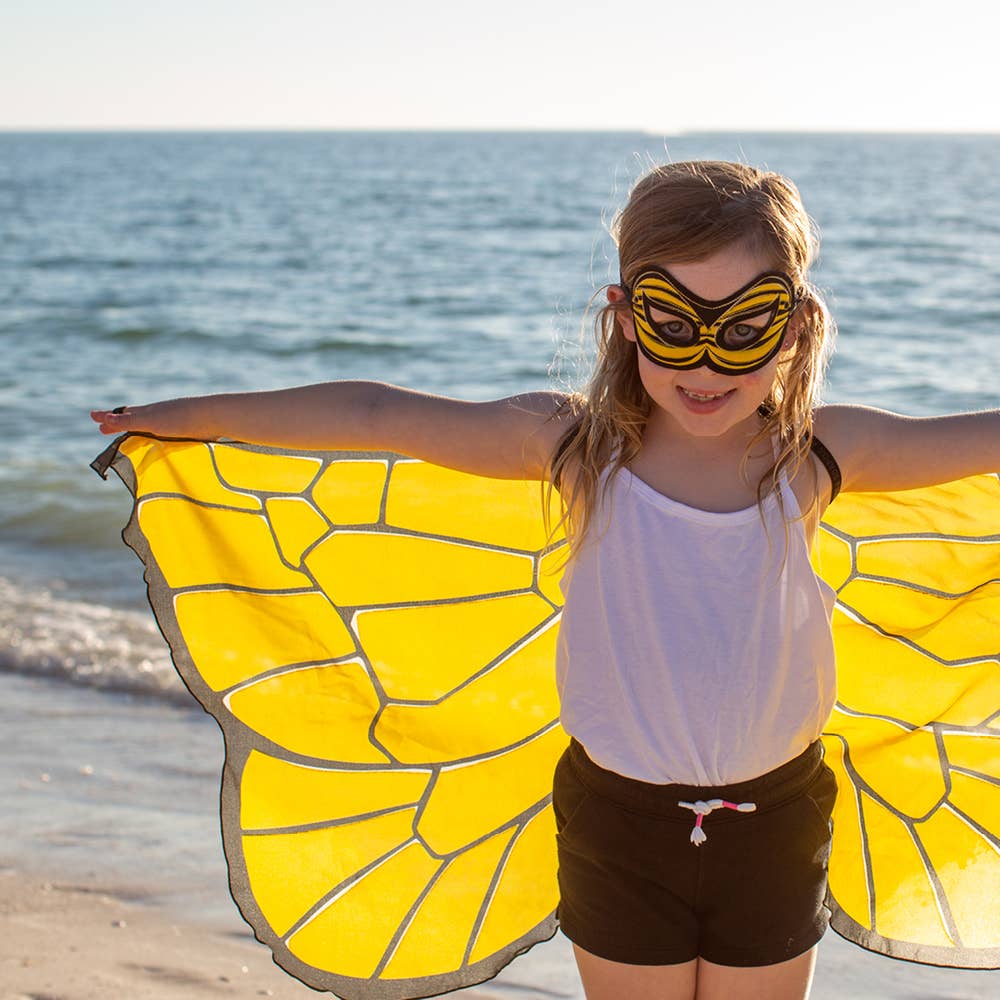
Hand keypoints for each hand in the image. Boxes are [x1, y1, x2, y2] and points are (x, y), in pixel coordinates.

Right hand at [89, 398, 207, 437]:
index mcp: (149, 412)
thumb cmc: (181, 419)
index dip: (110, 420)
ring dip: (140, 431)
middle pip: (136, 420)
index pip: (124, 416)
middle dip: (121, 425)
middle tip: (105, 429)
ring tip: (132, 437)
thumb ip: (128, 421)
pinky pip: (169, 435)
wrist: (215, 416)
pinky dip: (159, 437)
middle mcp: (161, 416)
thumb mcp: (150, 422)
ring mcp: (175, 423)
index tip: (95, 422)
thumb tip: (100, 418)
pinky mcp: (189, 431)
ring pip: (153, 427)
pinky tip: (164, 443)